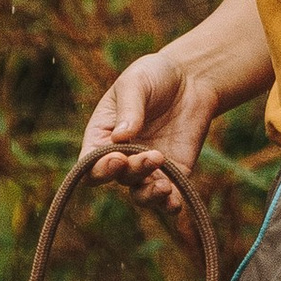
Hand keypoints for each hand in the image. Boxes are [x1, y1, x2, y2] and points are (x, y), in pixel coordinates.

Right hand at [80, 48, 221, 219]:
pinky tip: (174, 204)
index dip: (99, 168)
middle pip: (117, 178)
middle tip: (153, 155)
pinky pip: (168, 197)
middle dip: (132, 171)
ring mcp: (147, 168)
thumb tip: (121, 137)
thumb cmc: (153, 75)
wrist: (191, 78)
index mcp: (102, 135)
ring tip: (164, 186)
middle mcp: (121, 156)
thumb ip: (129, 108)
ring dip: (149, 194)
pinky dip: (169, 205)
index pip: (90, 163)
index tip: (118, 158)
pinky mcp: (174, 173)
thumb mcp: (136, 83)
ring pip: (140, 193)